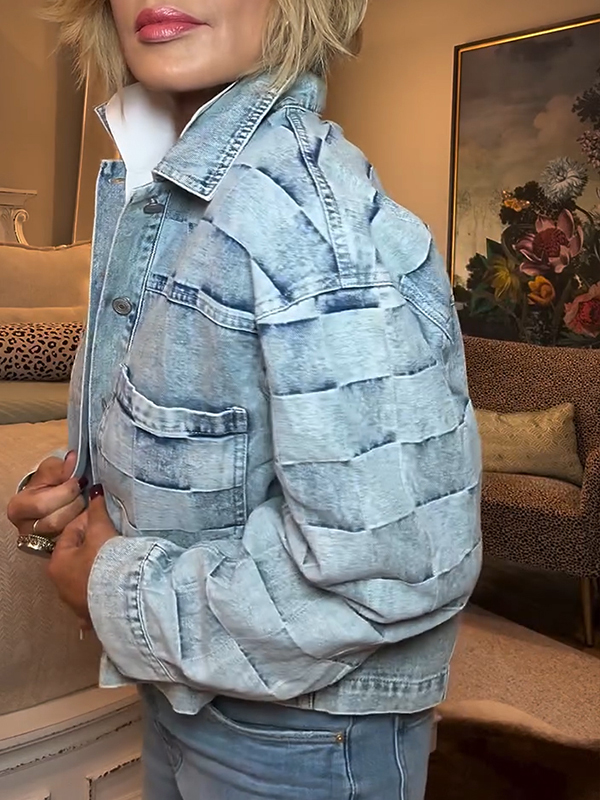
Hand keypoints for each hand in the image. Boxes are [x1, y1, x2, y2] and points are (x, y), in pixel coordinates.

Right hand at [7, 451, 86, 539]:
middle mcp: (26, 528)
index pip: (43, 504)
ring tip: (85, 502)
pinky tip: (88, 514)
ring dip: (81, 515)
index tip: (79, 480)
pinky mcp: (56, 548)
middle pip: (56, 521)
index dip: (66, 492)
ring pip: (66, 532)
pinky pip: (74, 538)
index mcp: (18, 508)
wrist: (47, 498)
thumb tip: (73, 459)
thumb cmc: (46, 483)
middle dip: (75, 504)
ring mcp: (41, 541)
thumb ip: (61, 467)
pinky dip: (84, 525)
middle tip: (83, 493)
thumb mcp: (51, 470)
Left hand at [48, 486, 116, 623]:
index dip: (90, 520)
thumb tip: (96, 491)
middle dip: (94, 545)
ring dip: (98, 568)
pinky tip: (113, 588)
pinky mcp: (91, 614)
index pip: (72, 532)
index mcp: (57, 563)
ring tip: (119, 559)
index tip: (106, 516)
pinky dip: (102, 592)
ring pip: (86, 577)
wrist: (124, 597)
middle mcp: (60, 585)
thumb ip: (97, 511)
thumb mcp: (101, 532)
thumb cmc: (107, 562)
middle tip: (114, 536)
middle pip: (78, 555)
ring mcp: (75, 602)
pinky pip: (96, 599)